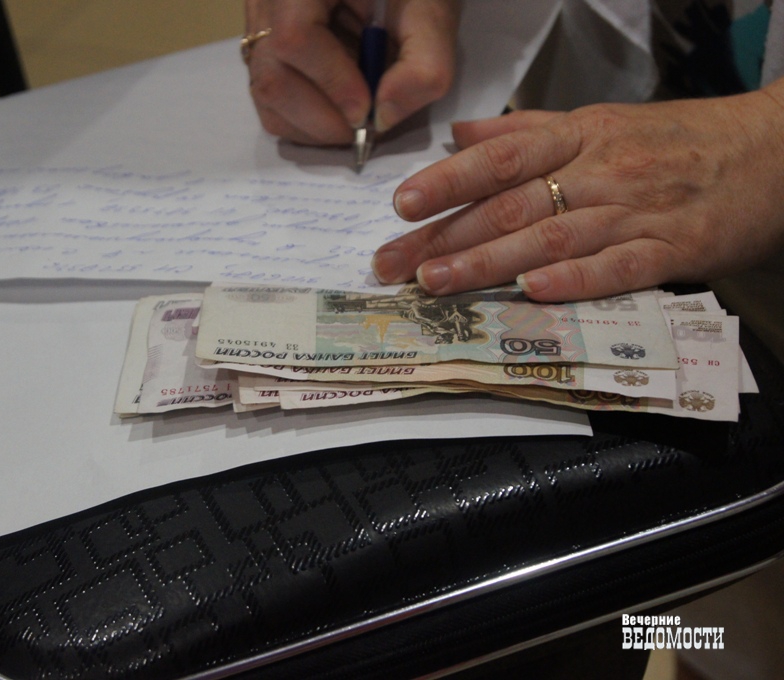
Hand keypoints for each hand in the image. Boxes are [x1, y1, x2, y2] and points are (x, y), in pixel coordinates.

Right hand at [244, 0, 459, 144]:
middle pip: (271, 77)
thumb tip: (384, 118)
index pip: (294, 36)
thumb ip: (423, 63)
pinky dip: (305, 121)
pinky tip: (337, 108)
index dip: (331, 81)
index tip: (366, 108)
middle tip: (364, 125)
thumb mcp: (430, 13)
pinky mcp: (262, 55)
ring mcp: (258, 31)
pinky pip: (270, 103)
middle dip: (322, 117)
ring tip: (353, 116)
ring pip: (266, 97)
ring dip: (313, 125)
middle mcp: (267, 5)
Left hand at [371, 80, 783, 301]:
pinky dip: (577, 280)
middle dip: (446, 236)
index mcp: (580, 137)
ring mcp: (636, 211)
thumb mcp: (599, 121)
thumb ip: (526, 131)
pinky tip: (534, 292)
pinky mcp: (673, 249)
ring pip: (551, 237)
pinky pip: (620, 267)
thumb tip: (462, 133)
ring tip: (437, 282)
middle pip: (511, 204)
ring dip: (490, 262)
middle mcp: (600, 171)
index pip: (501, 158)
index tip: (401, 204)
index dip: (448, 180)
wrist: (772, 150)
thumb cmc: (675, 140)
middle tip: (394, 263)